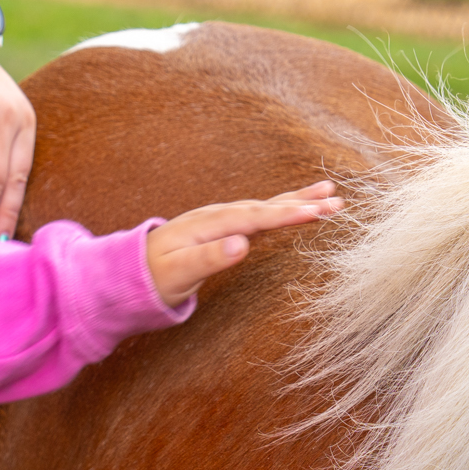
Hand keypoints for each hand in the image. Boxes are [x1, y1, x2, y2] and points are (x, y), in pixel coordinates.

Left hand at [145, 182, 340, 307]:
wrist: (131, 270)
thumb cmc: (154, 276)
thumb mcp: (178, 272)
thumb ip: (209, 258)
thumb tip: (242, 245)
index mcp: (210, 224)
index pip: (256, 217)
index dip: (287, 214)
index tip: (317, 212)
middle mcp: (218, 215)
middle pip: (267, 207)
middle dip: (303, 203)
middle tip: (338, 201)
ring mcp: (221, 219)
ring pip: (266, 206)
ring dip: (297, 200)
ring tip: (329, 193)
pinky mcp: (224, 227)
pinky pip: (259, 215)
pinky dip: (282, 208)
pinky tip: (298, 205)